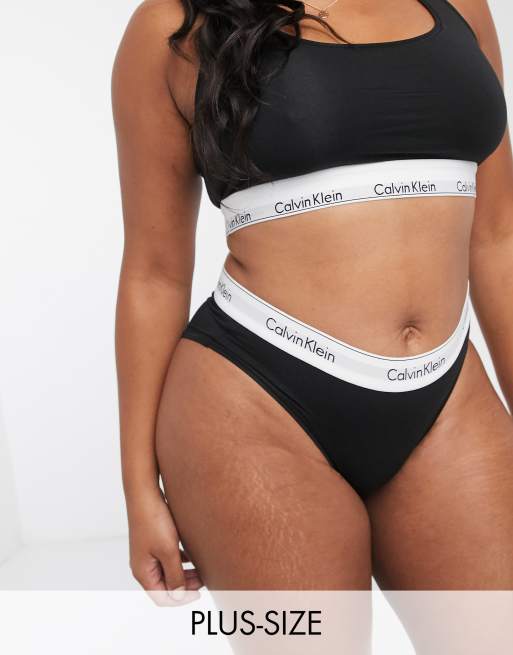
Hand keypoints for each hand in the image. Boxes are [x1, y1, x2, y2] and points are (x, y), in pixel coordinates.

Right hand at [127, 490, 202, 605]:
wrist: (145, 493)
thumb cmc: (154, 521)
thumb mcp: (168, 551)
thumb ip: (175, 575)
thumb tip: (179, 596)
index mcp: (143, 572)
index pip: (161, 597)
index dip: (181, 599)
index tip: (199, 593)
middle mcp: (143, 565)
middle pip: (165, 586)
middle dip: (185, 586)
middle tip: (204, 579)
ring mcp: (147, 553)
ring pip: (168, 572)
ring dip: (184, 573)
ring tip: (202, 569)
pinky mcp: (153, 542)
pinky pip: (167, 559)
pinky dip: (180, 561)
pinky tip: (192, 555)